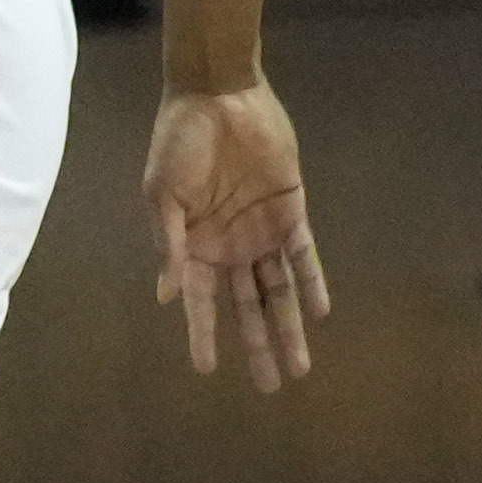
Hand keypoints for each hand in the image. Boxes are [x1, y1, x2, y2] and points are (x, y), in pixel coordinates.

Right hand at [142, 80, 326, 387]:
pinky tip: (318, 311)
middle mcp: (229, 246)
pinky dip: (312, 282)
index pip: (201, 301)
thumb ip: (168, 244)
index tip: (207, 370)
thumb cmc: (178, 142)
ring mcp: (261, 231)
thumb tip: (168, 295)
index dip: (203, 334)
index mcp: (192, 245)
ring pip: (278, 290)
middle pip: (247, 306)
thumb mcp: (163, 194)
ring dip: (289, 326)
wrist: (216, 97)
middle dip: (259, 344)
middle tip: (272, 386)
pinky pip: (304, 255)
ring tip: (300, 365)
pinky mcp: (291, 211)